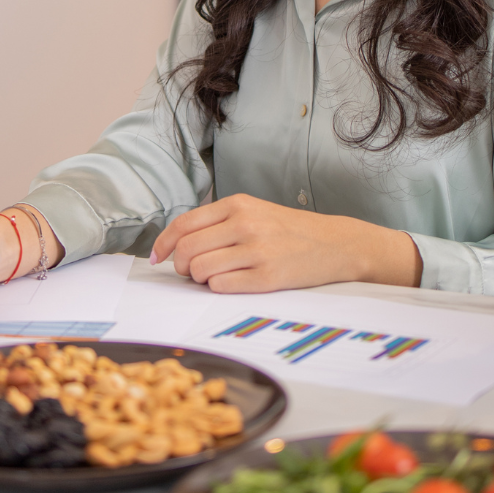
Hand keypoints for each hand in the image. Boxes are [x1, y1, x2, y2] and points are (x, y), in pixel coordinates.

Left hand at [152, 193, 421, 292]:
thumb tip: (178, 243)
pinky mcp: (268, 277)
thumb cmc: (290, 230)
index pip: (184, 224)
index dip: (164, 243)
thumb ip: (220, 222)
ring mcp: (257, 251)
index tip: (157, 257)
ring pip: (201, 270)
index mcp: (238, 204)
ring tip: (214, 277)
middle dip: (181, 266)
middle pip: (187, 249)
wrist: (336, 244)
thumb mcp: (255, 211)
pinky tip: (232, 283)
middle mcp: (245, 224)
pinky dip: (218, 288)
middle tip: (191, 272)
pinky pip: (222, 286)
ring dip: (199, 279)